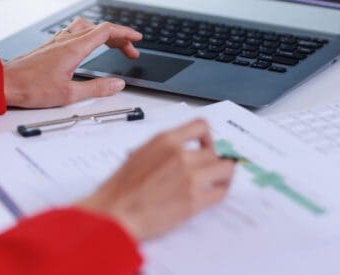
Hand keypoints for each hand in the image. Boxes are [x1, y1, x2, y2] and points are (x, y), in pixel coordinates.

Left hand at [3, 18, 141, 107]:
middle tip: (130, 52)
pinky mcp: (49, 46)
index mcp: (74, 48)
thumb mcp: (68, 94)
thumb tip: (117, 84)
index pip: (107, 31)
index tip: (137, 39)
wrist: (3, 83)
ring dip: (103, 33)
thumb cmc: (30, 88)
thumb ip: (96, 89)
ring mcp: (56, 41)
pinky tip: (87, 47)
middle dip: (119, 37)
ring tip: (112, 45)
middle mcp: (66, 40)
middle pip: (99, 28)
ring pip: (86, 27)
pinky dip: (89, 35)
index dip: (125, 33)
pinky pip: (74, 32)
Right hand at [77, 119, 234, 240]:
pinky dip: (221, 190)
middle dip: (214, 160)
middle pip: (214, 151)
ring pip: (224, 169)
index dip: (208, 137)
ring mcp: (189, 177)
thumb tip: (178, 151)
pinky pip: (220, 192)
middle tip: (211, 167)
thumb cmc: (119, 189)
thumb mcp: (139, 155)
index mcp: (165, 141)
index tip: (207, 144)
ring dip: (223, 174)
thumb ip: (162, 150)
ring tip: (218, 179)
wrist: (115, 214)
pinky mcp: (194, 201)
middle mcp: (180, 155)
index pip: (201, 126)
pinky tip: (215, 192)